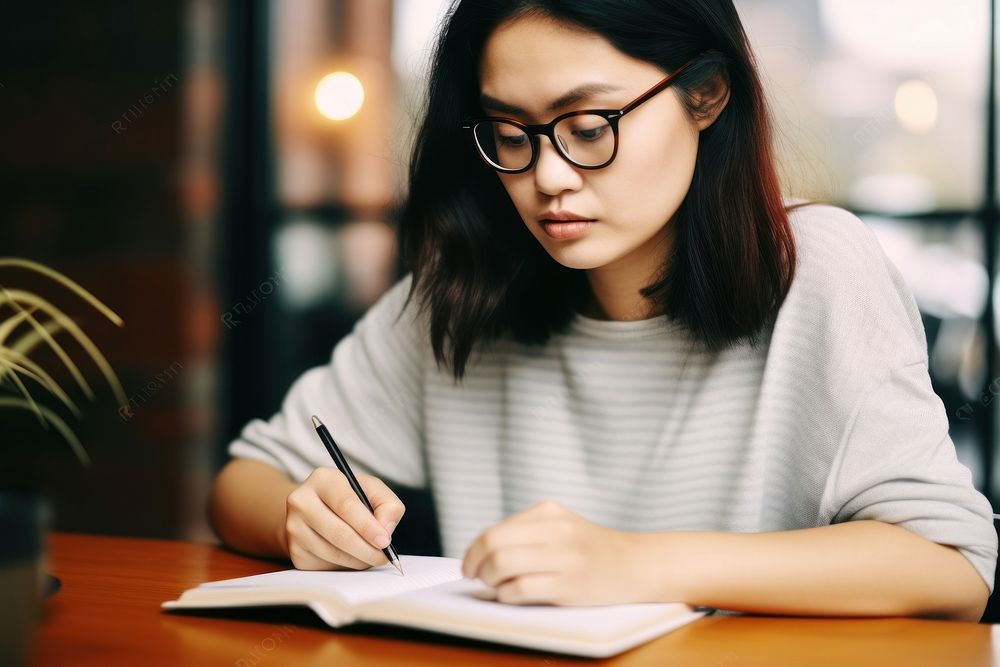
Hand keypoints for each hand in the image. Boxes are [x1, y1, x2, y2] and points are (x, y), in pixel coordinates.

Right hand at [281, 467, 404, 570]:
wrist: (314, 510)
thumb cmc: (348, 498)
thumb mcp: (371, 490)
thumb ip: (387, 504)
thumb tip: (385, 529)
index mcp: (323, 479)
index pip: (346, 505)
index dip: (368, 526)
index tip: (385, 541)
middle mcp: (301, 501)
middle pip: (339, 534)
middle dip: (367, 550)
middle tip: (384, 556)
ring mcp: (294, 528)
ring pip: (333, 554)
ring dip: (359, 561)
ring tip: (372, 556)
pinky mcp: (295, 551)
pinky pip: (326, 566)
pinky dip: (346, 567)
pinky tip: (352, 557)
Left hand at [461, 500, 644, 605]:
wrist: (636, 564)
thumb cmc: (590, 549)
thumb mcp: (560, 526)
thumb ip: (526, 532)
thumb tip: (479, 553)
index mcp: (548, 512)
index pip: (494, 531)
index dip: (473, 552)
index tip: (469, 565)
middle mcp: (555, 530)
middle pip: (493, 545)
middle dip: (476, 566)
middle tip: (477, 577)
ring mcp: (563, 557)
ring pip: (502, 566)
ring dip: (490, 581)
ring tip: (497, 587)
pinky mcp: (569, 584)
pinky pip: (520, 591)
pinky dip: (507, 596)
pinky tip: (514, 596)